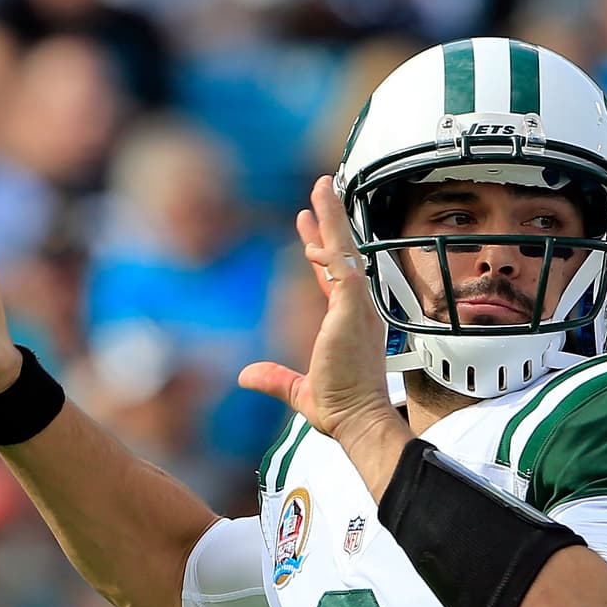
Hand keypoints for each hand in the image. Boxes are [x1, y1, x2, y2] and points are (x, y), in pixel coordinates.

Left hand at [239, 175, 408, 462]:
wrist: (358, 418)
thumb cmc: (342, 408)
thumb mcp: (299, 391)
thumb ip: (274, 379)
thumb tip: (247, 376)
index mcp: (350, 324)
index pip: (335, 278)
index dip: (322, 252)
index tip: (309, 231)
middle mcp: (358, 310)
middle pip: (343, 255)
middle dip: (330, 222)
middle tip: (319, 192)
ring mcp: (358, 307)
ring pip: (345, 251)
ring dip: (333, 218)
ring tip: (322, 188)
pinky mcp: (352, 309)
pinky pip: (342, 266)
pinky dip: (331, 245)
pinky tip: (317, 226)